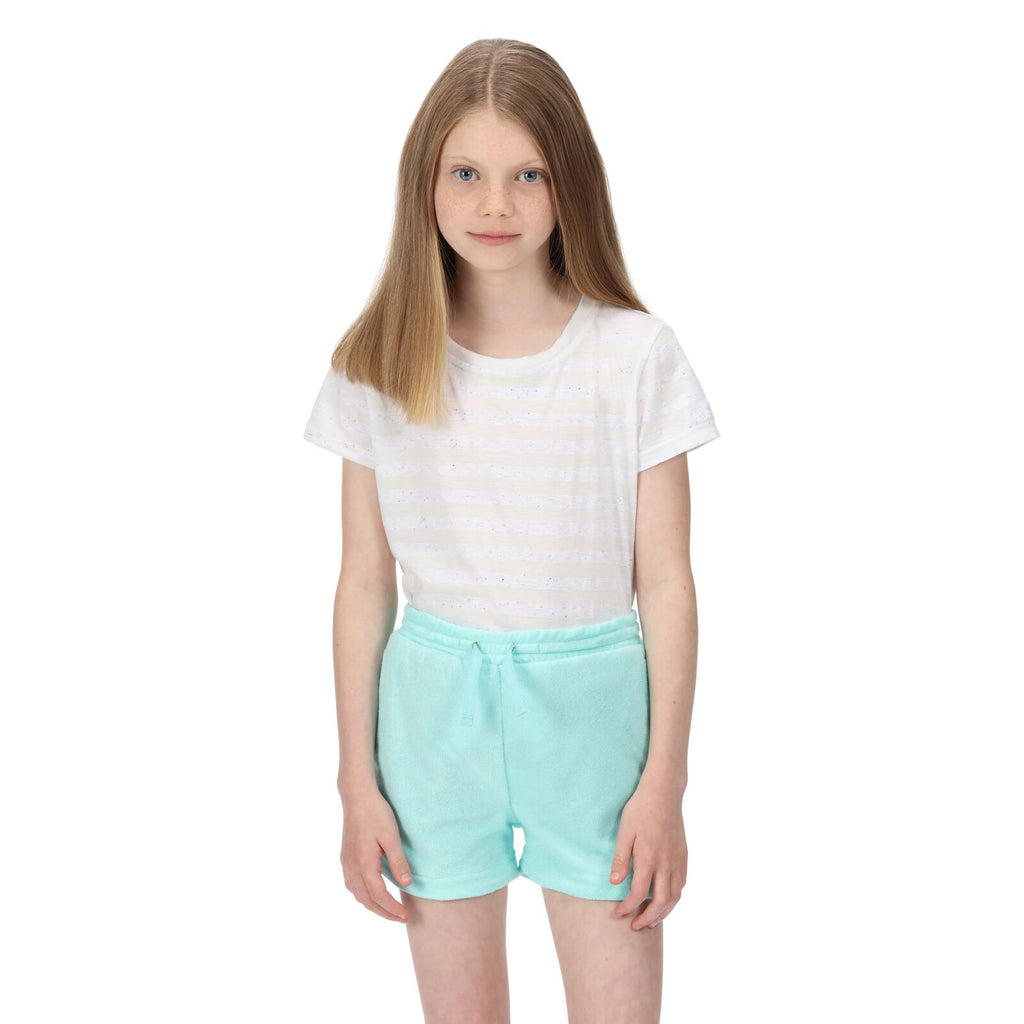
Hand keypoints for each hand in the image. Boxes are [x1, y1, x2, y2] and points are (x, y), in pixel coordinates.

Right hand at [339, 786, 413, 923]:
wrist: (357, 795)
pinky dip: (362, 894)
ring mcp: (346, 863)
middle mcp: (351, 867)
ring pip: (357, 894)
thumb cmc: (376, 813)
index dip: (392, 910)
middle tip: (401, 918)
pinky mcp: (345, 856)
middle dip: (384, 912)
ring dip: (372, 905)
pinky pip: (351, 884)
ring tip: (388, 909)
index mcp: (364, 865)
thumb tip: (406, 884)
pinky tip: (371, 892)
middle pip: (366, 900)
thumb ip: (398, 862)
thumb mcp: (391, 837)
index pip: (379, 897)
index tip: (405, 916)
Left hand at [609, 778, 686, 929]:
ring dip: (663, 913)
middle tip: (635, 926)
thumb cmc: (640, 810)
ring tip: (651, 921)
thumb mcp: (624, 832)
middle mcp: (666, 863)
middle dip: (647, 919)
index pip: (639, 894)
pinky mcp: (684, 856)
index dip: (628, 908)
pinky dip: (674, 898)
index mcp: (649, 858)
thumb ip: (621, 859)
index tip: (618, 913)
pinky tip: (665, 900)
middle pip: (660, 903)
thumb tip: (614, 884)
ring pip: (675, 897)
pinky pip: (682, 884)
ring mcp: (678, 860)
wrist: (663, 793)